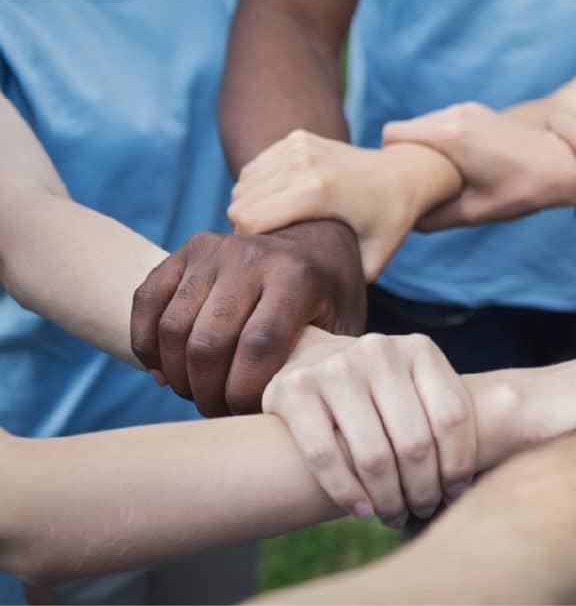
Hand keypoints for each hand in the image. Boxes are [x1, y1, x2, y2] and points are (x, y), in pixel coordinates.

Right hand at [131, 219, 366, 416]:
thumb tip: (292, 418)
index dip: (243, 391)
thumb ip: (317, 365)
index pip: (258, 346)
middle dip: (207, 392)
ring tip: (196, 393)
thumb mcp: (340, 328)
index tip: (245, 412)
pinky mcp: (185, 251)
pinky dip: (146, 345)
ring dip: (177, 375)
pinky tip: (165, 372)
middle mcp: (251, 258)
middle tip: (218, 410)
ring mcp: (214, 251)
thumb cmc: (328, 301)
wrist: (315, 244)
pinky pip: (146, 301)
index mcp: (296, 278)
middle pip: (208, 342)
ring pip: (172, 327)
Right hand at [228, 130, 422, 280]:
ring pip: (243, 186)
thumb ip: (336, 285)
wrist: (403, 175)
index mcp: (318, 191)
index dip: (251, 248)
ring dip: (252, 209)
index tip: (270, 263)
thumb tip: (306, 315)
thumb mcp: (371, 263)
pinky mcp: (296, 138)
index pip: (249, 221)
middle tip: (274, 250)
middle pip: (240, 204)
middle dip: (248, 232)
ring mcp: (298, 146)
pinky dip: (259, 190)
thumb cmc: (387, 223)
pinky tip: (283, 205)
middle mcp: (303, 162)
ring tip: (280, 228)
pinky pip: (255, 170)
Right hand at [265, 331, 475, 526]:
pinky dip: (347, 493)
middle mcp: (379, 352)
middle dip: (423, 490)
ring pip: (373, 455)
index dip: (458, 467)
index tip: (454, 495)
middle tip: (422, 511)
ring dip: (389, 499)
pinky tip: (362, 509)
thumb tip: (482, 483)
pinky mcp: (294, 391)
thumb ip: (443, 416)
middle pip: (416, 442)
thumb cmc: (378, 391)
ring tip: (394, 515)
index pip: (453, 419)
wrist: (307, 359)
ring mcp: (334, 369)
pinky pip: (325, 457)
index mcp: (419, 350)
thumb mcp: (416, 387)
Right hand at [382, 102, 575, 229]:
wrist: (564, 163)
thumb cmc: (523, 189)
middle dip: (404, 154)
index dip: (388, 159)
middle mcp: (454, 114)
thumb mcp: (475, 212)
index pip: (391, 135)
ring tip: (438, 177)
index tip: (399, 182)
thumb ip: (434, 218)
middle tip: (417, 185)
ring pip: (424, 125)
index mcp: (450, 136)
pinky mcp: (478, 110)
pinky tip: (457, 165)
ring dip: (424, 147)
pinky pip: (443, 122)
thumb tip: (407, 222)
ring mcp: (467, 108)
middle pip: (405, 129)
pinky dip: (441, 140)